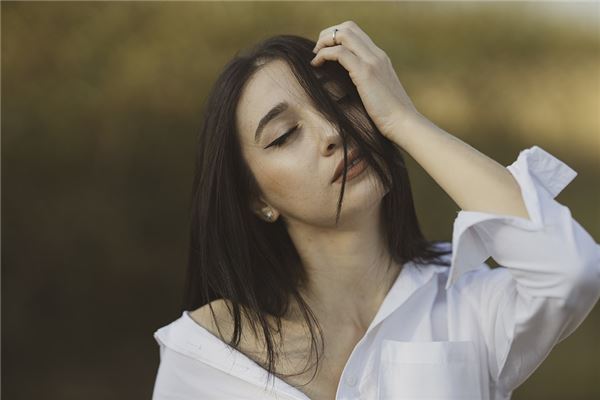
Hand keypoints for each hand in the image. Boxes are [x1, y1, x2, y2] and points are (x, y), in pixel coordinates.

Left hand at [311, 21, 421, 143]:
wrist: (404, 123)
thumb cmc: (390, 116)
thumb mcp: (378, 93)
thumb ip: (366, 83)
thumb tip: (348, 87)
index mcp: (380, 58)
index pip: (356, 33)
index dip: (336, 37)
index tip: (325, 52)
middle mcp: (377, 54)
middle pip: (348, 27)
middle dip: (327, 35)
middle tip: (317, 51)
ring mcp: (372, 61)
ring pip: (343, 34)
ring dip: (324, 42)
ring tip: (315, 57)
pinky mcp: (365, 73)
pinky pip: (339, 53)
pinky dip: (324, 54)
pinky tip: (316, 65)